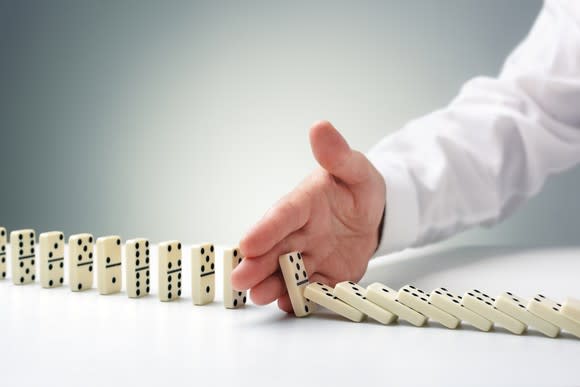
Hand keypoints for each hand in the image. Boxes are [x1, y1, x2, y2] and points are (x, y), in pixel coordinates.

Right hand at [231, 120, 385, 312]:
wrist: (374, 216)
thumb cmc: (359, 188)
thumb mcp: (355, 168)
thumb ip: (338, 155)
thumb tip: (320, 127)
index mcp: (304, 202)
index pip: (284, 214)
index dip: (266, 229)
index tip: (247, 243)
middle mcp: (301, 231)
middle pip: (277, 247)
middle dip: (257, 264)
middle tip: (239, 279)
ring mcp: (311, 255)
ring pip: (288, 270)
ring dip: (273, 284)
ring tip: (260, 296)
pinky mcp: (324, 274)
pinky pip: (312, 287)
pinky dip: (301, 297)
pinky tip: (289, 305)